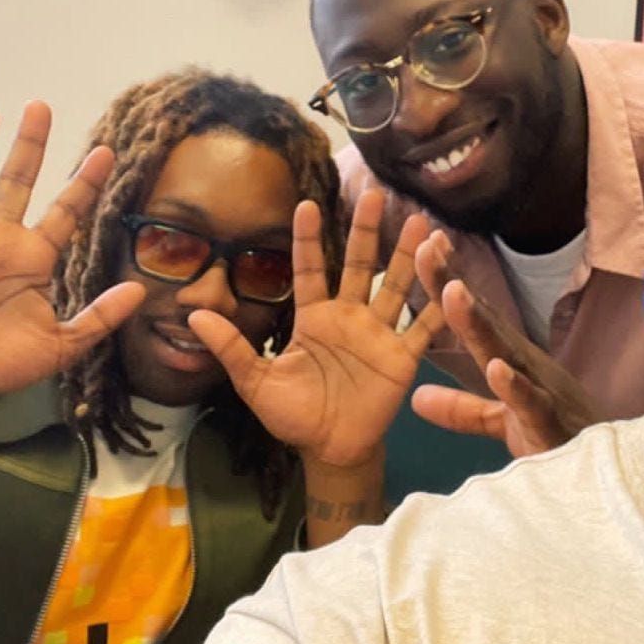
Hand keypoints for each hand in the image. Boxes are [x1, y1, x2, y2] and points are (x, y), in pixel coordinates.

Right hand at [0, 102, 143, 392]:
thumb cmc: (1, 364)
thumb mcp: (59, 346)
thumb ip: (99, 319)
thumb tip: (139, 291)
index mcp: (34, 259)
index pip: (66, 211)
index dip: (84, 183)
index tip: (107, 153)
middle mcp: (3, 240)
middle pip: (20, 181)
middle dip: (30, 145)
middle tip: (42, 106)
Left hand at [188, 187, 442, 466]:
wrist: (330, 450)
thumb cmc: (293, 415)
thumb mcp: (255, 382)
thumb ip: (231, 348)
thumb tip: (193, 317)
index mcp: (314, 318)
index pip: (311, 269)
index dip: (309, 239)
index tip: (307, 204)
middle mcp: (349, 317)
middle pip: (360, 265)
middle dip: (367, 231)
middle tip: (376, 194)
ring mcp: (378, 334)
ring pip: (395, 286)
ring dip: (408, 257)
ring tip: (422, 223)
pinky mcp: (402, 357)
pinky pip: (421, 328)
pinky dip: (436, 306)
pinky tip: (449, 280)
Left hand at [411, 229, 601, 456]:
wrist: (609, 475)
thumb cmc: (558, 440)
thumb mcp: (502, 422)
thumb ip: (462, 410)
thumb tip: (417, 399)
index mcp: (512, 363)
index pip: (477, 319)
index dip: (449, 284)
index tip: (425, 247)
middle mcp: (527, 367)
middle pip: (486, 322)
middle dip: (455, 285)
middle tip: (427, 247)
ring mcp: (542, 392)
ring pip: (507, 352)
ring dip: (480, 323)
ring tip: (453, 291)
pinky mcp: (553, 425)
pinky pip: (532, 403)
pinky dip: (515, 386)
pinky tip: (497, 367)